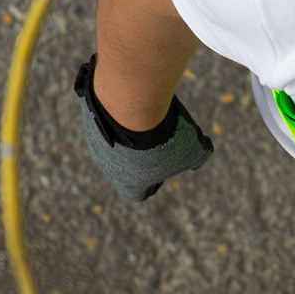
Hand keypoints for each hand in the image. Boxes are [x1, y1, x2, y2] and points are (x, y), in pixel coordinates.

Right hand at [75, 57, 211, 201]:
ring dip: (132, 129)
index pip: (137, 194)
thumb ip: (200, 155)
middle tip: (162, 134)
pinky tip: (138, 99)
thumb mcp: (194, 148)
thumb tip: (203, 150)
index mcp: (129, 182)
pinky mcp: (90, 116)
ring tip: (150, 113)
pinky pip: (108, 117)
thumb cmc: (165, 134)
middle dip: (144, 153)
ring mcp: (96, 141)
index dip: (152, 185)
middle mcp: (108, 166)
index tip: (164, 170)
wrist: (132, 102)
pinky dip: (122, 110)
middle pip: (126, 165)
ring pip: (116, 140)